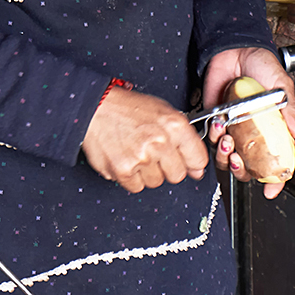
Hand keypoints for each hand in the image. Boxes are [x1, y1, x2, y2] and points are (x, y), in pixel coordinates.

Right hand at [81, 86, 209, 193]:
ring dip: (148, 172)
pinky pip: (136, 187)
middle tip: (155, 154)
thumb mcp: (164, 112)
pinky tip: (126, 159)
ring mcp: (141, 158)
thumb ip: (184, 138)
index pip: (198, 159)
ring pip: (156, 182)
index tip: (188, 163)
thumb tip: (197, 168)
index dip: (193, 163)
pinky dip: (131, 177)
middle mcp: (160, 142)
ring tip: (137, 153)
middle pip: (177, 175)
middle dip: (168, 167)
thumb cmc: (129, 109)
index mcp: (175, 125)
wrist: (96, 108)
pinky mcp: (123, 170)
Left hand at [202, 46, 294, 198]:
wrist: (235, 50)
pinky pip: (211, 140)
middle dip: (242, 169)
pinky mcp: (217, 121)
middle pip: (249, 167)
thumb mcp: (281, 86)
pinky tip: (218, 122)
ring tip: (226, 137)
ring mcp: (234, 129)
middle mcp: (254, 134)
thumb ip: (290, 110)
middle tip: (239, 158)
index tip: (270, 192)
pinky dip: (213, 135)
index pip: (277, 162)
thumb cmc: (261, 65)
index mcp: (273, 130)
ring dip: (224, 153)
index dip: (276, 180)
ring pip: (227, 157)